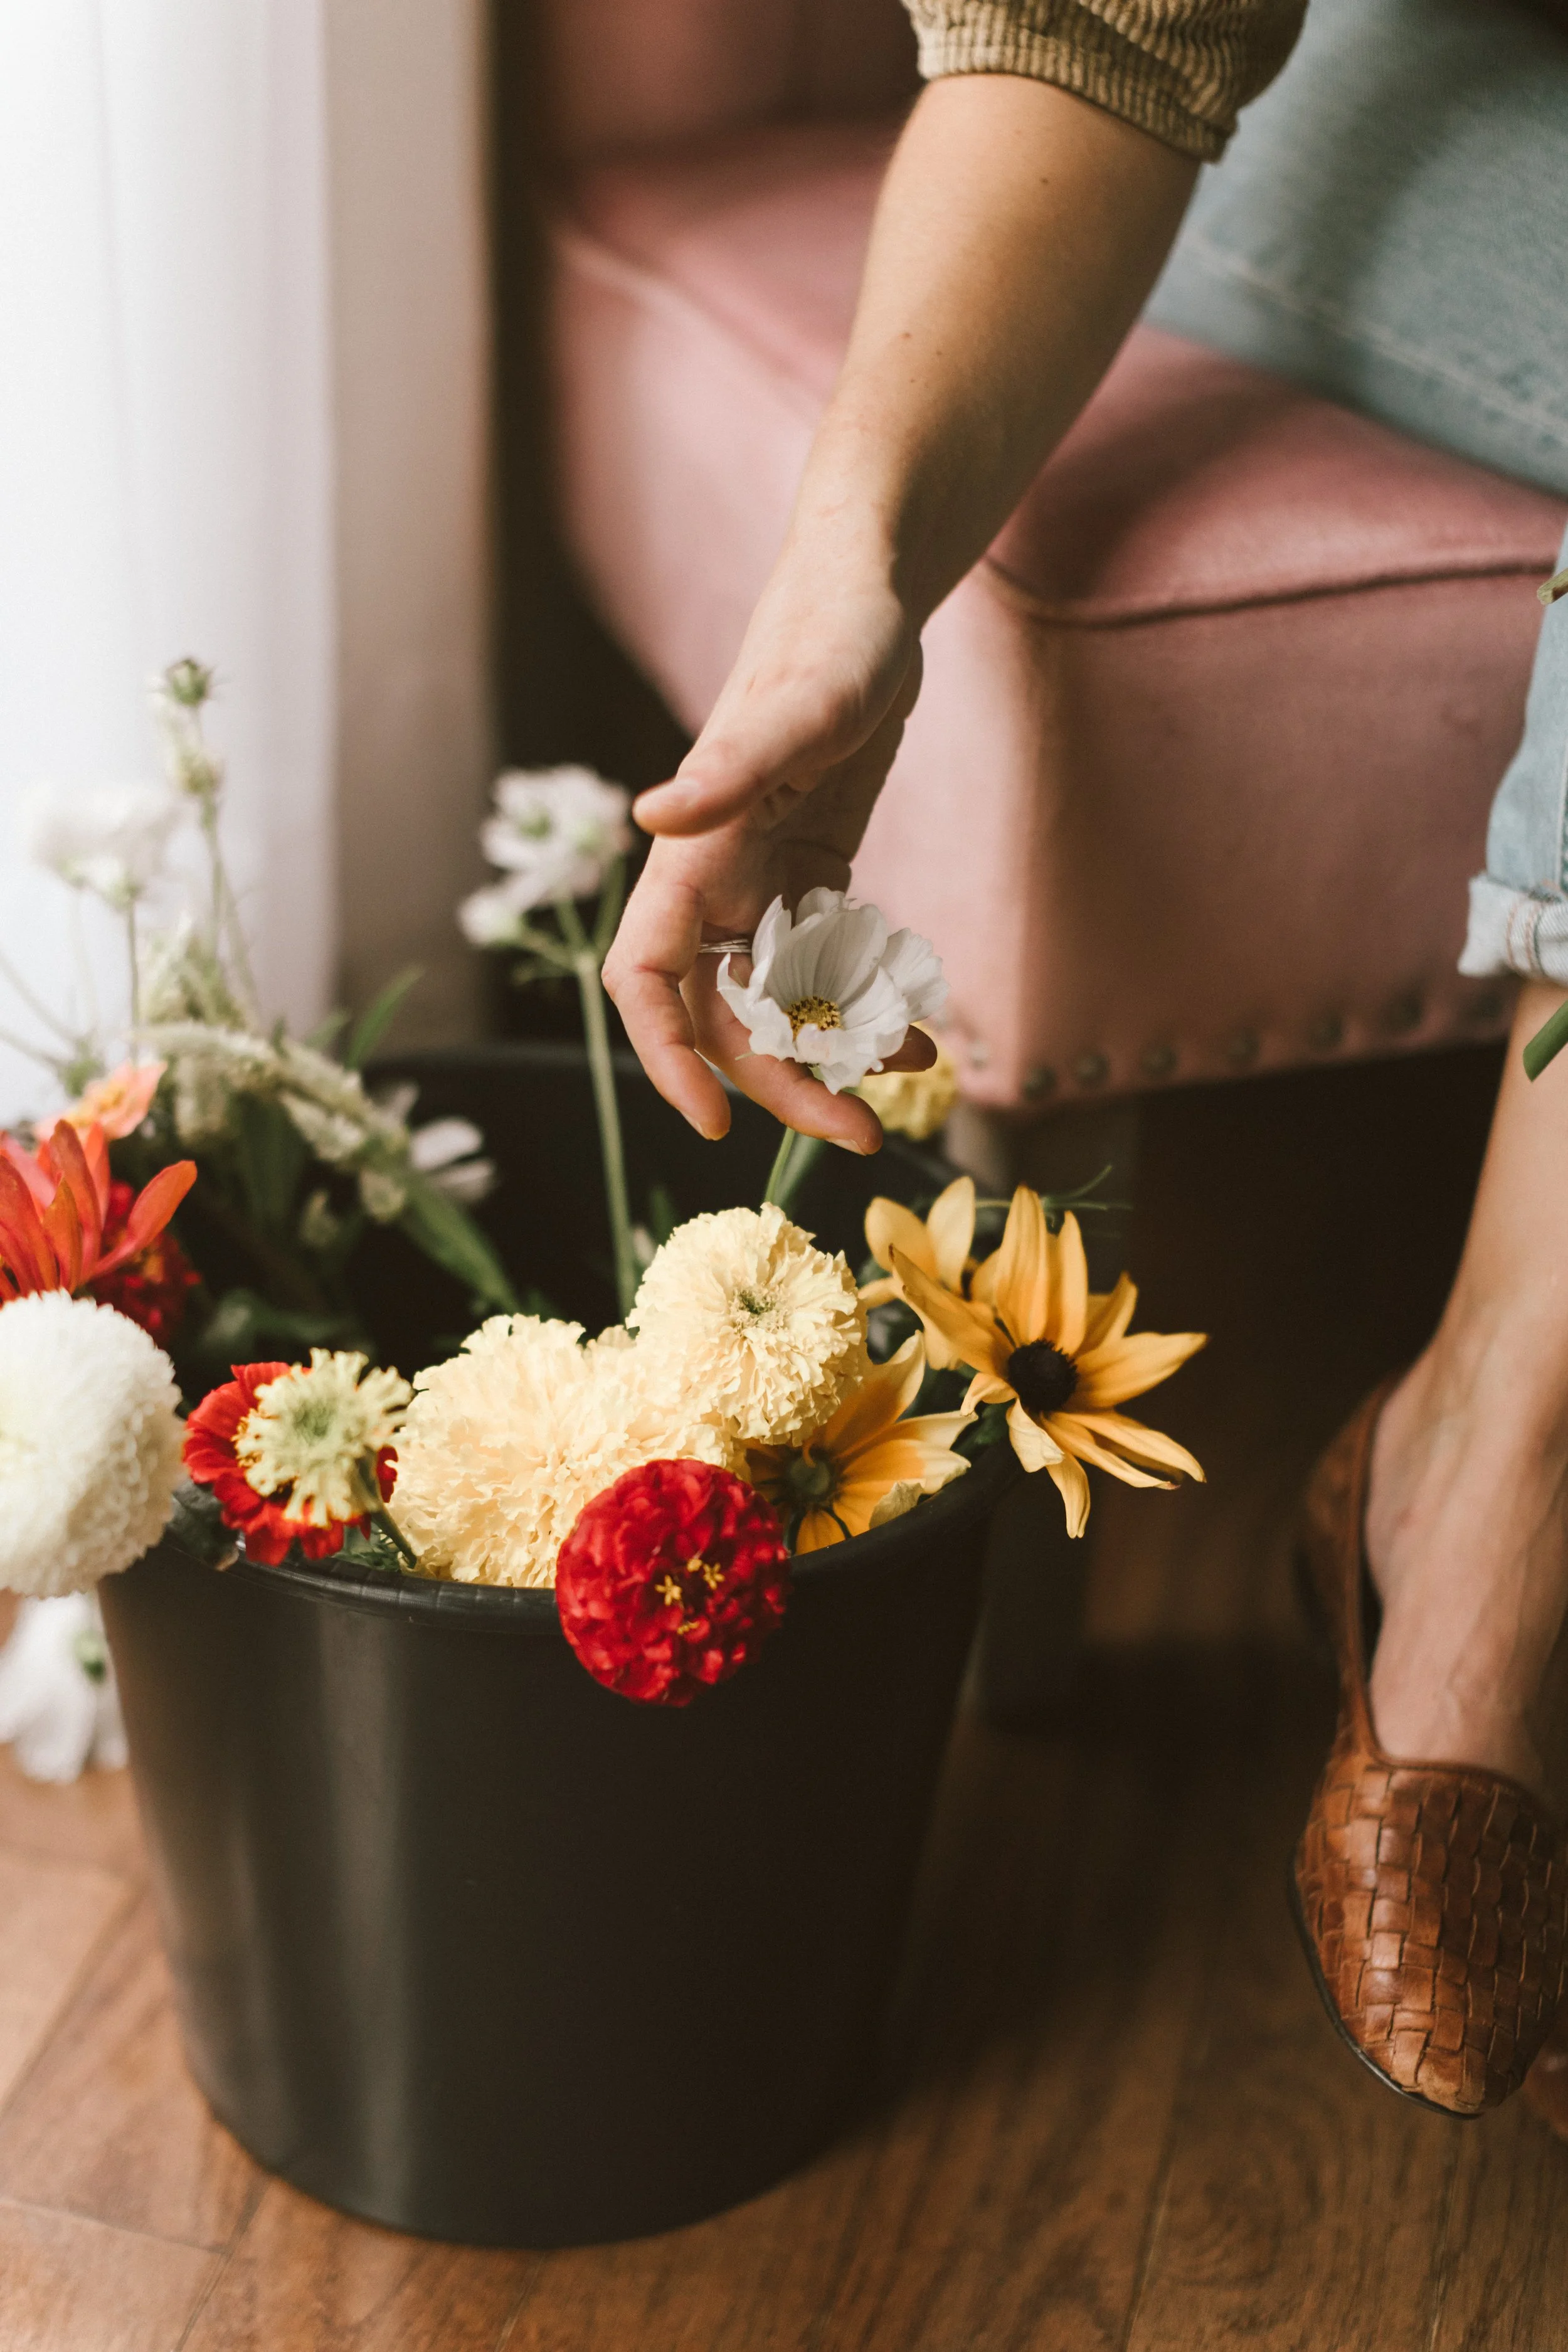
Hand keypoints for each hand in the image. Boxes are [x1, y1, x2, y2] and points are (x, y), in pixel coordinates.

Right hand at [603, 566, 934, 1152]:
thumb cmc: (833, 637)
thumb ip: (730, 764)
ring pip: (780, 1004)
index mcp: (692, 856)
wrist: (871, 597)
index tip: (712, 1123)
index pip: (646, 982)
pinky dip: (865, 1005)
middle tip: (859, 1132)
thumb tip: (653, 815)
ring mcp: (765, 883)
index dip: (668, 1057)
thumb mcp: (802, 702)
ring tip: (908, 1078)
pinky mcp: (812, 874)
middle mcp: (717, 881)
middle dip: (784, 1084)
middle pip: (726, 1018)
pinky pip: (826, 967)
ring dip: (834, 1054)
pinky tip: (920, 1032)